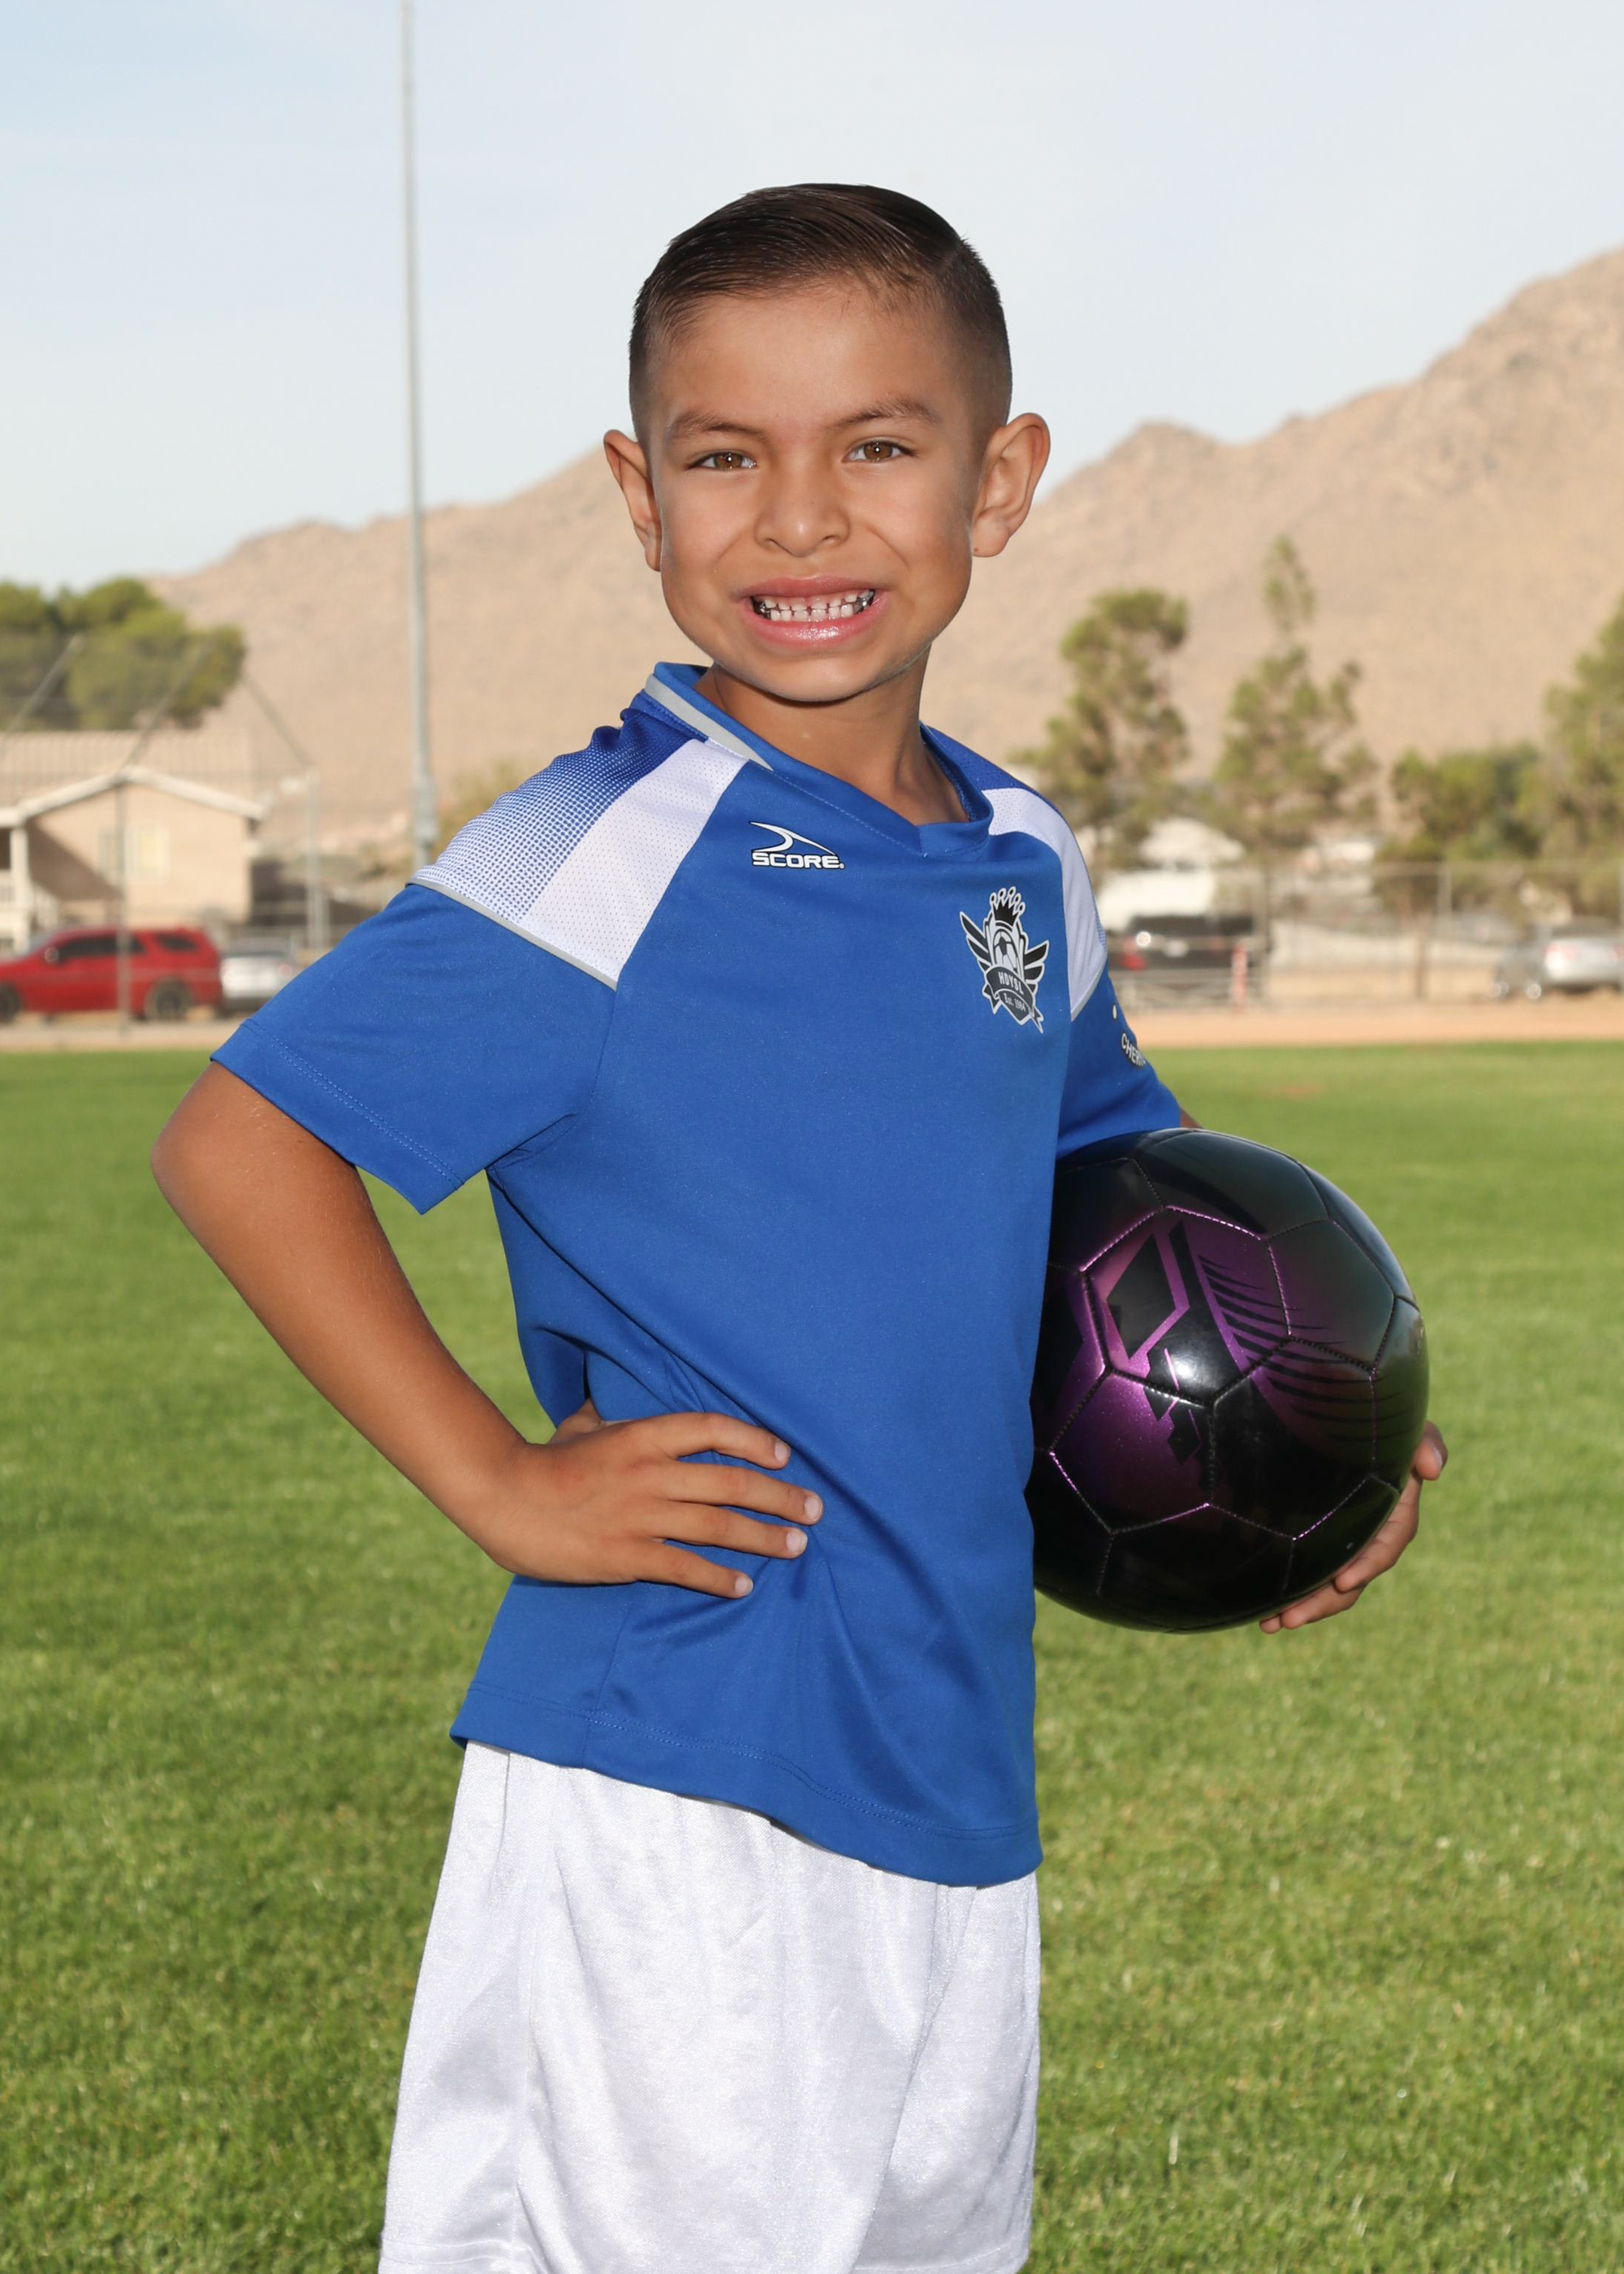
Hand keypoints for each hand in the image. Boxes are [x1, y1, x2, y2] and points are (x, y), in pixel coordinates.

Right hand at [456, 1399, 820, 1598]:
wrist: (501, 1498)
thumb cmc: (540, 1461)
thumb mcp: (578, 1427)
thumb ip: (604, 1417)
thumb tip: (605, 1401)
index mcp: (641, 1436)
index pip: (712, 1428)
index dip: (754, 1440)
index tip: (784, 1454)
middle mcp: (650, 1473)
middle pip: (730, 1482)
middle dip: (779, 1496)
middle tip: (814, 1510)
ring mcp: (640, 1515)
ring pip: (718, 1525)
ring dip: (763, 1537)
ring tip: (796, 1547)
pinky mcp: (626, 1555)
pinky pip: (685, 1567)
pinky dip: (718, 1578)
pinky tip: (744, 1586)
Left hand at [1259, 1420, 1446, 1633]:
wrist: (1337, 1413)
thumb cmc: (1380, 1420)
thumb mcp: (1407, 1426)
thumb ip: (1426, 1441)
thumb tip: (1432, 1469)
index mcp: (1394, 1510)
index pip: (1387, 1544)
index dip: (1367, 1565)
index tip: (1342, 1582)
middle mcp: (1369, 1532)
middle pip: (1352, 1578)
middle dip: (1323, 1602)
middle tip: (1291, 1619)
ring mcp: (1342, 1540)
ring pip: (1327, 1586)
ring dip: (1301, 1608)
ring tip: (1271, 1624)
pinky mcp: (1315, 1541)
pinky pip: (1307, 1574)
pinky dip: (1287, 1595)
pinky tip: (1263, 1614)